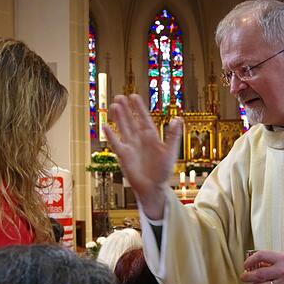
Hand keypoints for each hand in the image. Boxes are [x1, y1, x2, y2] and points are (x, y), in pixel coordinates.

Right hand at [104, 94, 182, 219]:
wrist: (153, 187)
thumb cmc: (163, 171)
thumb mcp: (170, 151)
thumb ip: (173, 136)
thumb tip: (178, 119)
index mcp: (151, 137)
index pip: (143, 118)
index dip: (139, 108)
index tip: (134, 96)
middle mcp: (140, 139)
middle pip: (131, 121)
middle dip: (126, 109)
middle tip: (119, 96)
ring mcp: (131, 147)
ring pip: (123, 129)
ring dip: (118, 118)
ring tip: (113, 106)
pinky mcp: (124, 156)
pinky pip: (116, 143)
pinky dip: (111, 136)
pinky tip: (105, 126)